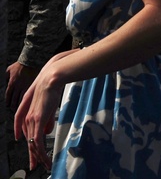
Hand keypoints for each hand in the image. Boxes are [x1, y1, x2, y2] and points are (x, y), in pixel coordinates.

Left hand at [6, 62, 38, 107]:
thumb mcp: (9, 70)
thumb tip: (6, 82)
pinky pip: (29, 94)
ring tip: (20, 108)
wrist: (31, 61)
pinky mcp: (32, 85)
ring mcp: (25, 86)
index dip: (8, 101)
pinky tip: (27, 102)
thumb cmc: (20, 65)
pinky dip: (27, 99)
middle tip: (13, 108)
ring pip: (21, 98)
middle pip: (14, 98)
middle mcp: (18, 86)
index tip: (8, 105)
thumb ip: (6, 77)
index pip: (8, 95)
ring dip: (20, 104)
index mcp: (12, 83)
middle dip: (13, 105)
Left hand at [14, 55, 71, 171]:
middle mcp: (27, 117)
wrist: (52, 79)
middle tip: (35, 164)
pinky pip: (37, 141)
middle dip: (32, 153)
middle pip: (28, 139)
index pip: (24, 128)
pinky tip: (44, 158)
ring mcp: (31, 120)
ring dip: (38, 155)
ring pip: (32, 143)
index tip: (29, 147)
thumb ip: (47, 119)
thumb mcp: (49, 105)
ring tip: (43, 164)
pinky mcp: (37, 122)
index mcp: (28, 111)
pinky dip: (40, 151)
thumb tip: (47, 131)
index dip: (24, 138)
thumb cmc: (52, 87)